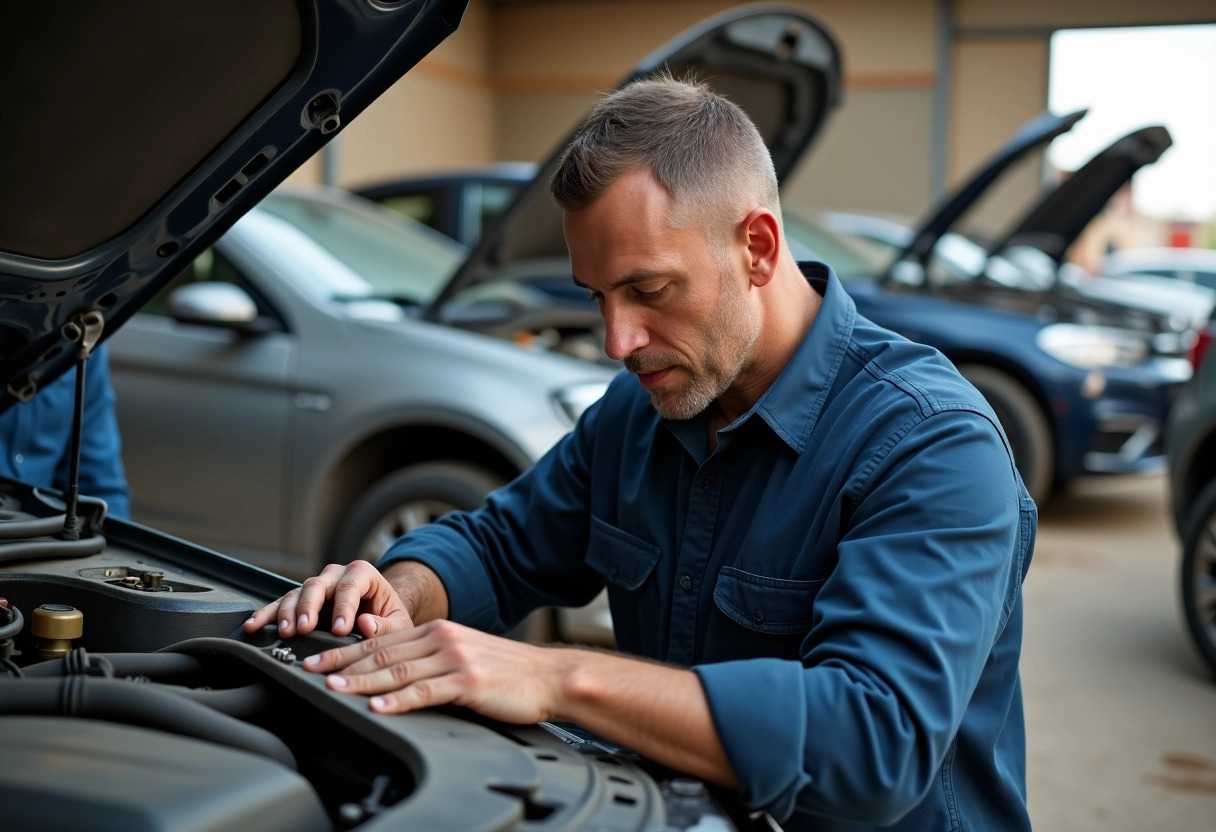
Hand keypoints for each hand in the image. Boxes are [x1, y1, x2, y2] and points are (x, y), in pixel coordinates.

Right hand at [243, 560, 413, 638]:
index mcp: (363, 574)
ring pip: (296, 594)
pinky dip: (266, 615)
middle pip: (317, 586)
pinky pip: (279, 605)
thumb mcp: (397, 623)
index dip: (344, 608)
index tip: (341, 630)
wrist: (380, 615)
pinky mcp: (301, 602)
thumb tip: (366, 624)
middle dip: (309, 607)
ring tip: (285, 632)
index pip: (350, 586)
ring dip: (287, 613)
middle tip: (305, 629)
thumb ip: (385, 625)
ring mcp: (316, 588)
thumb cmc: (389, 618)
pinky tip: (254, 625)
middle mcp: (336, 575)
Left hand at [302, 619, 569, 723]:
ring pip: (398, 670)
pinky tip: (379, 705)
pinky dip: (399, 700)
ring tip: (334, 687)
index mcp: (439, 632)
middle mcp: (443, 639)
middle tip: (310, 670)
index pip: (382, 641)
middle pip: (383, 653)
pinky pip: (425, 691)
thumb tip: (393, 669)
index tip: (317, 658)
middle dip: (342, 662)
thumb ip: (430, 656)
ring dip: (362, 681)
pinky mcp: (469, 683)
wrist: (549, 677)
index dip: (345, 649)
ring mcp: (456, 659)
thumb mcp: (464, 654)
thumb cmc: (508, 672)